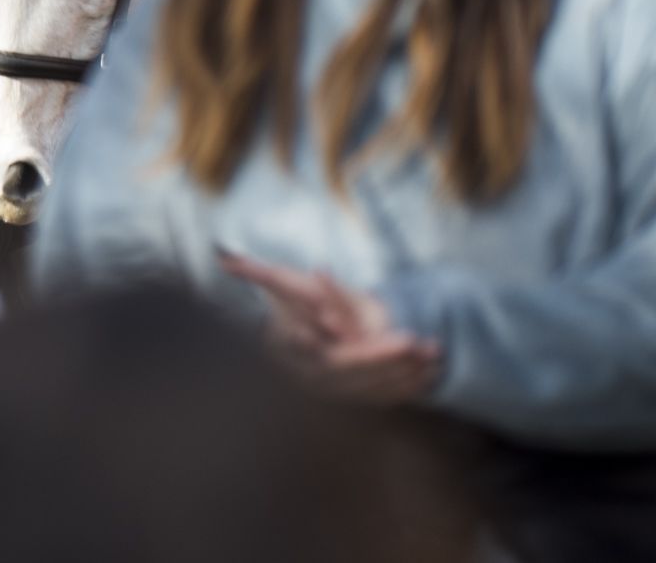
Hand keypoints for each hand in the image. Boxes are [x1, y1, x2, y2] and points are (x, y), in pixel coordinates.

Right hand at [223, 251, 441, 405]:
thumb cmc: (293, 308)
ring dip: (404, 372)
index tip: (369, 336)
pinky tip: (430, 373)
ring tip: (431, 353)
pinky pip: (386, 397)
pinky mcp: (358, 398)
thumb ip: (254, 271)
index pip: (320, 354)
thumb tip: (224, 257)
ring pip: (375, 387)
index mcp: (296, 354)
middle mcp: (315, 378)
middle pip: (353, 371)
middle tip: (411, 340)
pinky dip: (409, 387)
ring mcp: (338, 392)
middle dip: (383, 357)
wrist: (303, 343)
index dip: (345, 349)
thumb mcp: (278, 284)